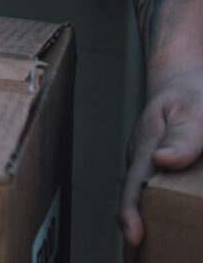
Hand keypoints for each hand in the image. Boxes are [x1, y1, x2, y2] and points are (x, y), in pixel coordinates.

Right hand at [120, 62, 202, 246]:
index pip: (134, 185)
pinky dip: (154, 221)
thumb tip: (164, 161)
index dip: (131, 213)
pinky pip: (154, 199)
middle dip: (133, 236)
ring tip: (145, 259)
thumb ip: (184, 136)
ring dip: (143, 232)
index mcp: (147, 148)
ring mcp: (150, 169)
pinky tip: (160, 239)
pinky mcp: (159, 174)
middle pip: (134, 203)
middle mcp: (143, 163)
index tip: (134, 238)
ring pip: (142, 203)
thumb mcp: (195, 112)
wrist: (182, 80)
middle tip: (137, 261)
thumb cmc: (192, 94)